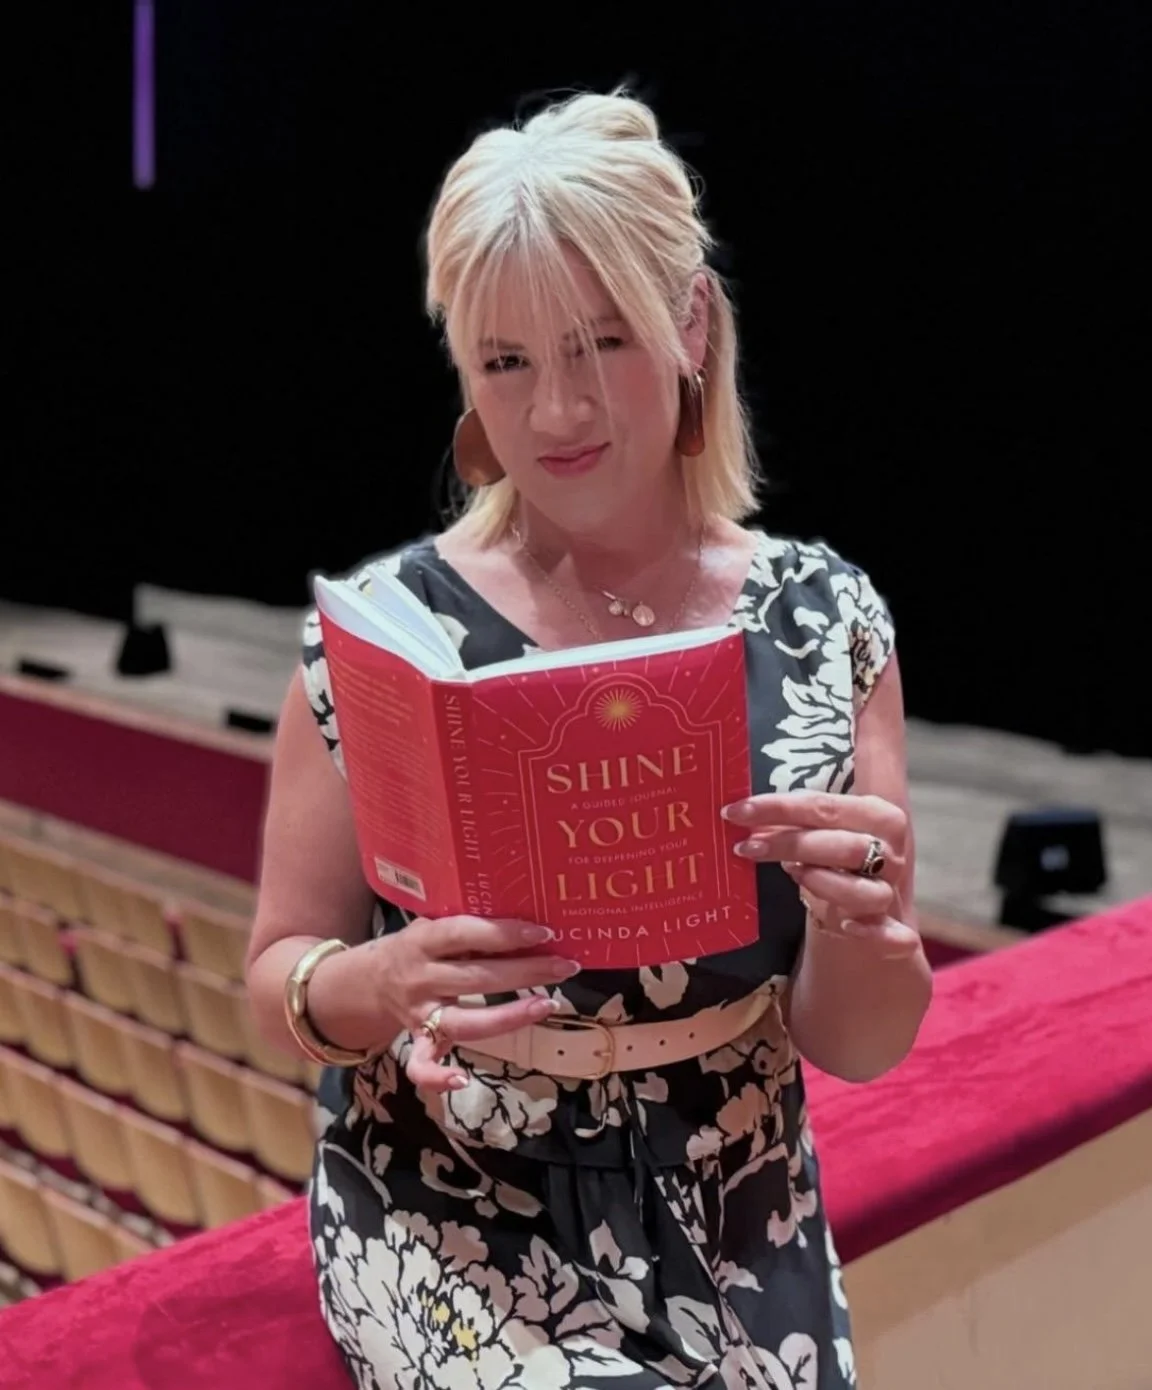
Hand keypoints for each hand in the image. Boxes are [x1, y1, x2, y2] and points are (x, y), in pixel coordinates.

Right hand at [376, 915, 578, 1093]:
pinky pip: (421, 1065)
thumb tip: (525, 922)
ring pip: (465, 1021)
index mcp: (423, 941)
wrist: (368, 980)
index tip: (543, 933)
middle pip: (477, 978)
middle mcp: (421, 977)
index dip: (503, 933)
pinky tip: (464, 1080)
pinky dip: (438, 1076)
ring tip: (547, 1005)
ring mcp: (419, 1013)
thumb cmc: (417, 947)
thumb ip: (465, 926)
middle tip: (566, 966)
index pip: (465, 934)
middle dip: (526, 971)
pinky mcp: (416, 1040)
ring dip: (509, 1016)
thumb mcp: (432, 926)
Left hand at [722, 791, 920, 957]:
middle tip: (745, 845)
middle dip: (790, 843)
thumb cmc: (834, 858)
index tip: (737, 811)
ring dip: (824, 883)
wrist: (862, 904)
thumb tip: (741, 813)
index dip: (779, 807)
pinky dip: (872, 932)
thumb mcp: (819, 831)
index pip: (825, 806)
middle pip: (843, 845)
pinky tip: (847, 927)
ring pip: (865, 890)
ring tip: (792, 875)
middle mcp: (888, 852)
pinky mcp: (894, 929)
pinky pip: (894, 935)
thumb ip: (790, 820)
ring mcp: (890, 891)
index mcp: (876, 815)